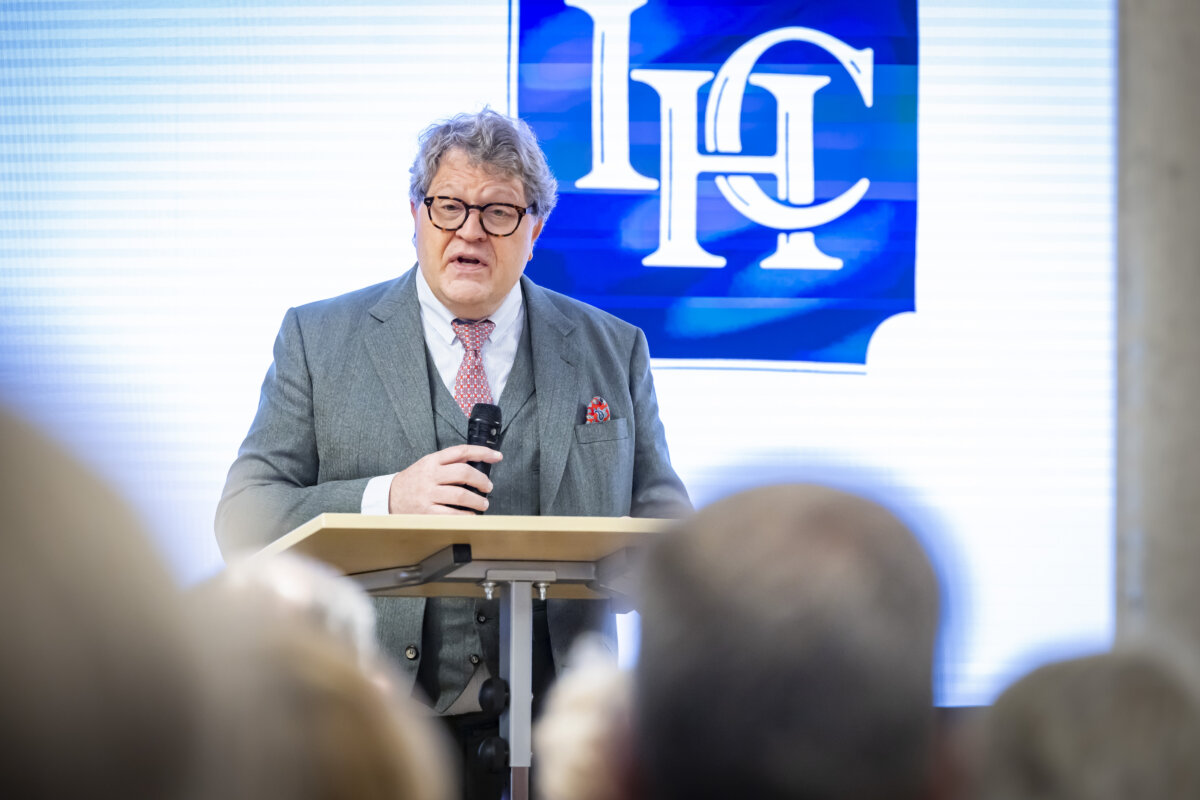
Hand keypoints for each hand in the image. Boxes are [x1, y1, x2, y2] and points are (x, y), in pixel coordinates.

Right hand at [387, 444, 502, 513]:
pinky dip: (466, 515)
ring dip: (478, 501)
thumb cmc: (414, 481)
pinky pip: (452, 515)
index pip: (461, 451)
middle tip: (488, 487)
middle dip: (482, 480)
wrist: (389, 498)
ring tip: (483, 503)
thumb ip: (449, 463)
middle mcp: (430, 476)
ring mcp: (428, 495)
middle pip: (464, 473)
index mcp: (432, 461)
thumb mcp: (427, 464)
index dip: (482, 452)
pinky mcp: (426, 512)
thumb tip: (478, 463)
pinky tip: (471, 515)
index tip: (497, 456)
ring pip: (461, 495)